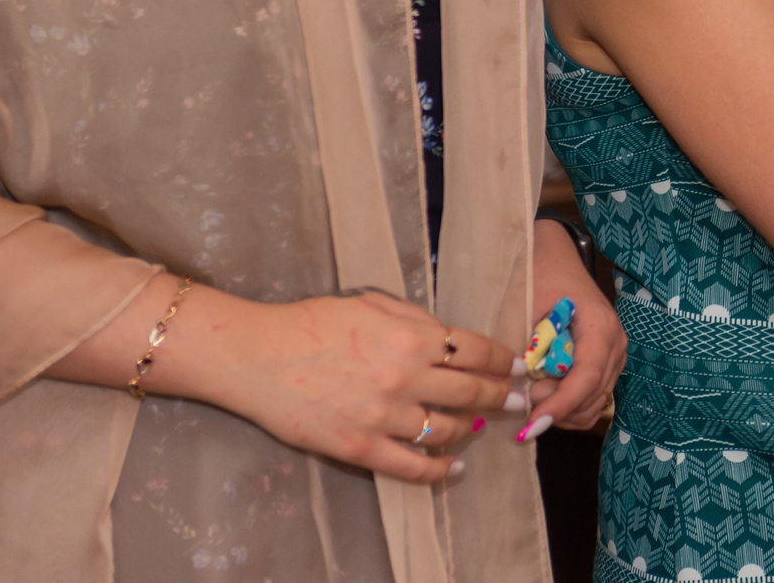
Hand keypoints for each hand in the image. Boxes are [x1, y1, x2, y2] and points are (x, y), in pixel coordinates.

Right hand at [163, 288, 522, 485]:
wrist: (258, 355)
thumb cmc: (312, 322)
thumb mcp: (372, 303)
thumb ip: (416, 318)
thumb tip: (450, 335)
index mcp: (413, 336)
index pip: (477, 351)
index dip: (503, 360)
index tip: (515, 366)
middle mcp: (406, 376)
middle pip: (471, 392)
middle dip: (500, 396)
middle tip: (515, 400)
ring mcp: (384, 415)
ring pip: (447, 430)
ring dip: (470, 430)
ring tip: (478, 428)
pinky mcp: (360, 447)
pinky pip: (411, 466)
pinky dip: (439, 469)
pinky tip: (453, 467)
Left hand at [520, 221, 625, 440]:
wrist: (554, 257)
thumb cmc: (539, 276)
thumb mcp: (525, 308)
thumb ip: (524, 350)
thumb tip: (513, 391)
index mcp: (599, 327)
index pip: (586, 378)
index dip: (559, 406)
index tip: (530, 425)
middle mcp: (615, 344)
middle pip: (591, 398)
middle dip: (555, 409)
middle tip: (521, 401)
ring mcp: (615, 354)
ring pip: (593, 404)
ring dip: (562, 411)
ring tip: (531, 396)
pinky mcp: (607, 362)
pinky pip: (592, 397)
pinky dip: (569, 405)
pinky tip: (545, 395)